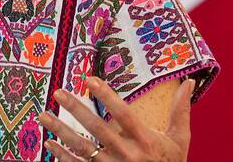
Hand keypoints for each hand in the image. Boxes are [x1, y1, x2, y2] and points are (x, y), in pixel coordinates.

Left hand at [38, 77, 193, 160]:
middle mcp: (127, 155)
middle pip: (97, 129)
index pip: (123, 114)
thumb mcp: (179, 140)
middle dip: (76, 110)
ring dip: (60, 131)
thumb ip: (180, 111)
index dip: (107, 96)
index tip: (89, 79)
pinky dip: (62, 156)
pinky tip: (49, 143)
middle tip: (58, 93)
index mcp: (145, 141)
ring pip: (82, 149)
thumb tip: (190, 82)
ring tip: (43, 116)